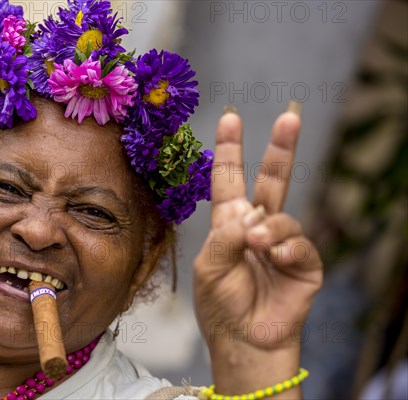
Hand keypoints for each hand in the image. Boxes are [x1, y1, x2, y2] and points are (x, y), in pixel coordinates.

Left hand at [193, 103, 322, 393]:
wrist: (243, 341)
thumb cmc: (219, 304)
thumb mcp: (209, 266)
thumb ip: (225, 235)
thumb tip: (253, 215)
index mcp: (230, 222)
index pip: (229, 178)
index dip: (230, 149)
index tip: (230, 117)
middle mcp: (257, 226)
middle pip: (272, 179)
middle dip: (280, 148)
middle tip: (290, 115)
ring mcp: (283, 244)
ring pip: (283, 216)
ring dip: (268, 229)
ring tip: (256, 245)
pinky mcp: (304, 264)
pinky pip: (299, 245)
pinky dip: (285, 249)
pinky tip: (274, 259)